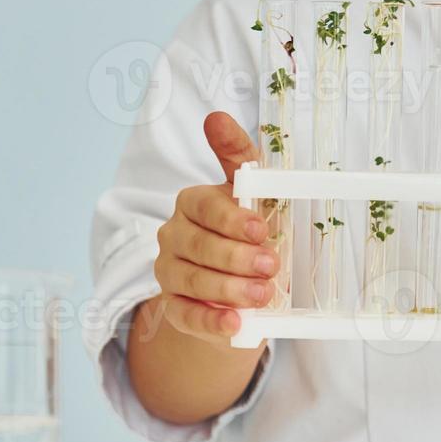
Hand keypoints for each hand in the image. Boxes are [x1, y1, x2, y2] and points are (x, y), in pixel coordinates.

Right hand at [151, 112, 276, 343]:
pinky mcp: (174, 308)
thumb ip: (238, 157)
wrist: (240, 284)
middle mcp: (173, 235)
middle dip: (236, 257)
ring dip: (228, 289)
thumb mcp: (253, 193)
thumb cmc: (249, 230)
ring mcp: (169, 272)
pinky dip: (211, 322)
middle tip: (271, 265)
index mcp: (193, 202)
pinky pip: (186, 316)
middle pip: (199, 245)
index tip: (261, 228)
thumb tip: (216, 117)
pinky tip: (235, 324)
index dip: (233, 219)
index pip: (205, 207)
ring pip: (192, 281)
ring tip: (262, 295)